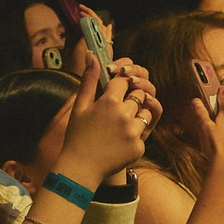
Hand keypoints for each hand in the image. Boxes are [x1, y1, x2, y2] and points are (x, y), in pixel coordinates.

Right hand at [54, 60, 157, 182]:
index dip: (120, 83)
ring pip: (145, 113)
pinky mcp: (139, 146)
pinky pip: (143, 133)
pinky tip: (118, 143)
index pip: (124, 80)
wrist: (81, 168)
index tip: (115, 89)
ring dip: (135, 116)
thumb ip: (89, 79)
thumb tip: (92, 55)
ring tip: (117, 128)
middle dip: (130, 99)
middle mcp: (124, 115)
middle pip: (138, 95)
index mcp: (109, 102)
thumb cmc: (77, 135)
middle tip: (114, 113)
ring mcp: (133, 131)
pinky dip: (134, 136)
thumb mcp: (80, 106)